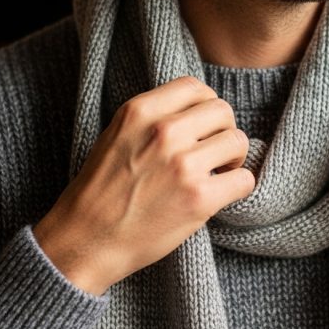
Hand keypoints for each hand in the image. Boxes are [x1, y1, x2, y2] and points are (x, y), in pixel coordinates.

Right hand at [33, 76, 254, 294]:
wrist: (85, 241)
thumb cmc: (100, 191)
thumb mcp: (117, 135)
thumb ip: (153, 118)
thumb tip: (197, 111)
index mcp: (139, 111)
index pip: (195, 87)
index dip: (205, 105)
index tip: (202, 126)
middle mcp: (163, 132)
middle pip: (222, 110)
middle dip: (223, 130)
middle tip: (214, 152)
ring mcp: (183, 165)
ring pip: (238, 141)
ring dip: (234, 159)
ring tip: (219, 173)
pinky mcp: (199, 198)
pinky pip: (244, 179)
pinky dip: (238, 186)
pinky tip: (222, 193)